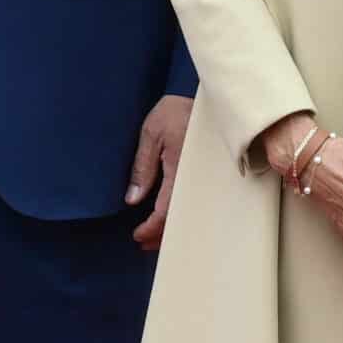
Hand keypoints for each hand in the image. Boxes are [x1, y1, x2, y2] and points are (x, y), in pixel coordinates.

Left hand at [126, 95, 193, 249]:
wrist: (207, 98)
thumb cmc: (176, 111)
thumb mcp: (152, 132)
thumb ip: (142, 166)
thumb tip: (133, 199)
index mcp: (180, 169)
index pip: (166, 211)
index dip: (151, 228)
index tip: (137, 236)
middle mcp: (195, 178)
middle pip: (180, 219)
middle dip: (162, 237)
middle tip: (144, 244)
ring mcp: (204, 179)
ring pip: (189, 214)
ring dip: (172, 228)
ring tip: (154, 237)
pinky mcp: (209, 176)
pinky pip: (194, 202)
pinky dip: (182, 214)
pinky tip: (171, 217)